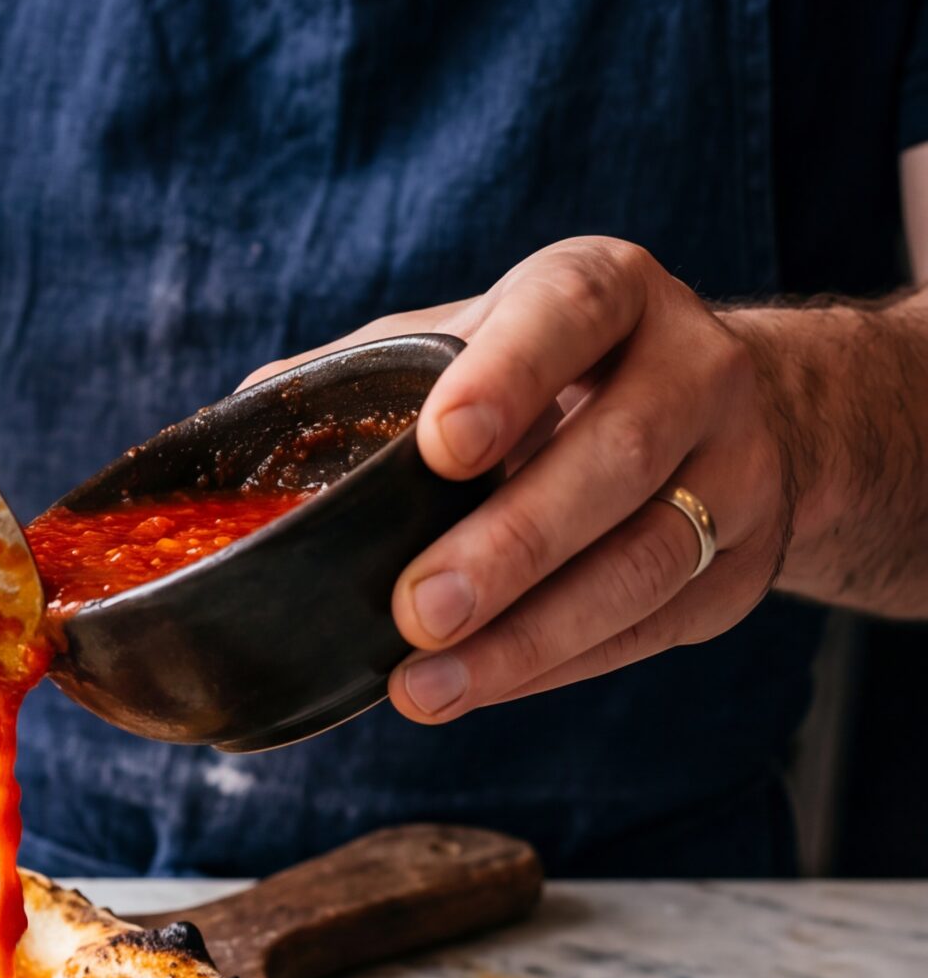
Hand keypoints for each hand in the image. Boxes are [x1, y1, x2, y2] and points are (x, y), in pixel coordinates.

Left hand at [247, 237, 791, 722]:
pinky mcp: (739, 564)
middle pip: (618, 455)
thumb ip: (368, 374)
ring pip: (643, 561)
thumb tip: (238, 417)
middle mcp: (692, 366)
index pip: (567, 314)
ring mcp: (735, 468)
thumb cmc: (552, 377)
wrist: (724, 415)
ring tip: (426, 685)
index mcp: (608, 291)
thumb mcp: (474, 340)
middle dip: (513, 542)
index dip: (509, 377)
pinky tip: (476, 687)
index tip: (441, 446)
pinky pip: (649, 626)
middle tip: (419, 609)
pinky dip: (555, 665)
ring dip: (528, 636)